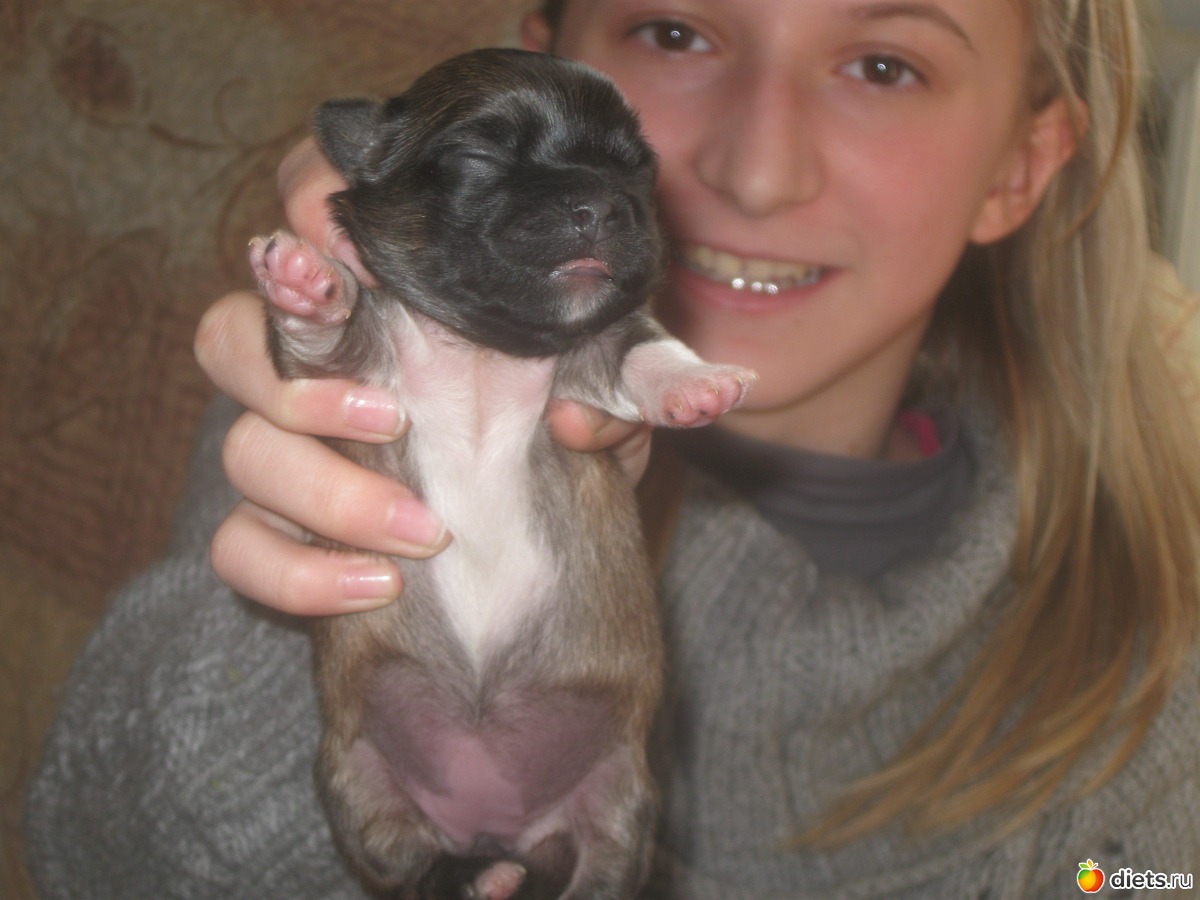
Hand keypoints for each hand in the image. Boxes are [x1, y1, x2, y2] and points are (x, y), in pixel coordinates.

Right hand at [195, 142, 649, 616]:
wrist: (539, 522)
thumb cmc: (564, 410)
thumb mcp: (612, 381)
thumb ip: (651, 373)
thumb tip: (712, 394)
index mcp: (389, 288)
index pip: (306, 204)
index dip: (306, 205)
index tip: (350, 246)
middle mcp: (326, 359)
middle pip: (231, 331)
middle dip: (295, 373)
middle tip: (392, 416)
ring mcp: (294, 446)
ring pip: (240, 447)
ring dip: (325, 490)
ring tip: (426, 529)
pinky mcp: (286, 527)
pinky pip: (239, 546)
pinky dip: (297, 572)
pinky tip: (381, 585)